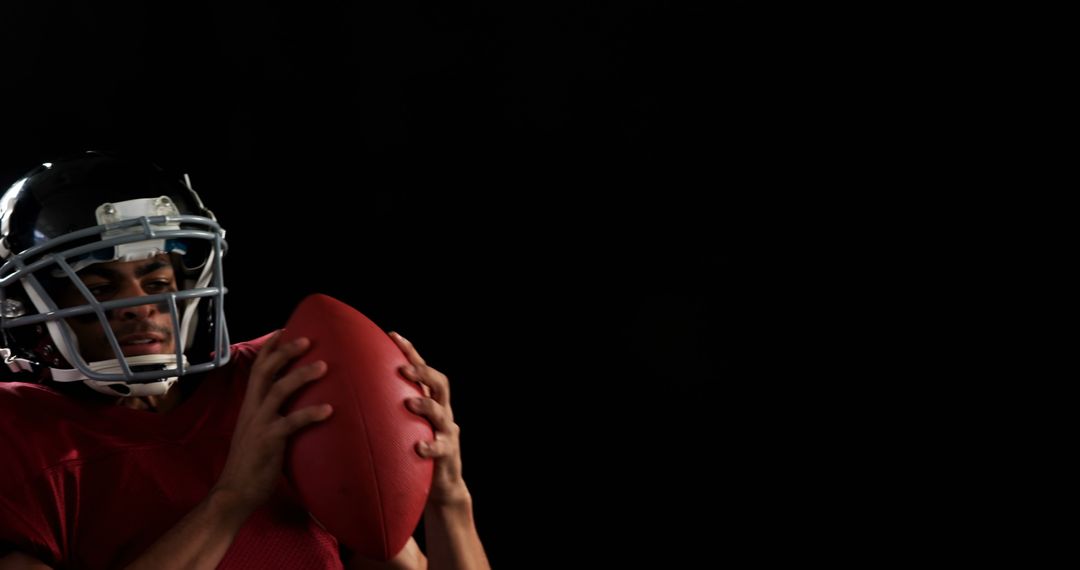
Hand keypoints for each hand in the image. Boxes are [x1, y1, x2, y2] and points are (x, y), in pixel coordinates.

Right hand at [213, 330, 332, 514]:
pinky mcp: (268, 441)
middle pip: (265, 371)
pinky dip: (311, 413)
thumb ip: (274, 416)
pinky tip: (329, 410)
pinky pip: (291, 422)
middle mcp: (252, 410)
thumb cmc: (252, 463)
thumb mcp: (260, 432)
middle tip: (308, 339)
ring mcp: (259, 424)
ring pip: (279, 390)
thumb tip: (295, 407)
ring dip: (302, 375)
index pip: (256, 369)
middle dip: (285, 352)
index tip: (284, 330)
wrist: (235, 492)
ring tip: (324, 366)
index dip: (269, 349)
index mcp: (250, 406)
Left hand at [391, 331, 470, 506]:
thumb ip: (381, 410)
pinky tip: (419, 447)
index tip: (392, 335)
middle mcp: (441, 412)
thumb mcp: (398, 427)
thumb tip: (340, 395)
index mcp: (428, 401)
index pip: (421, 370)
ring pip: (442, 412)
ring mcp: (447, 432)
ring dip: (426, 405)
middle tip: (404, 369)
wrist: (439, 487)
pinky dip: (431, 446)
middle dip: (423, 372)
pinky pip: (442, 448)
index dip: (410, 351)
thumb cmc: (409, 454)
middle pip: (440, 383)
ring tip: (410, 402)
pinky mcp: (449, 454)